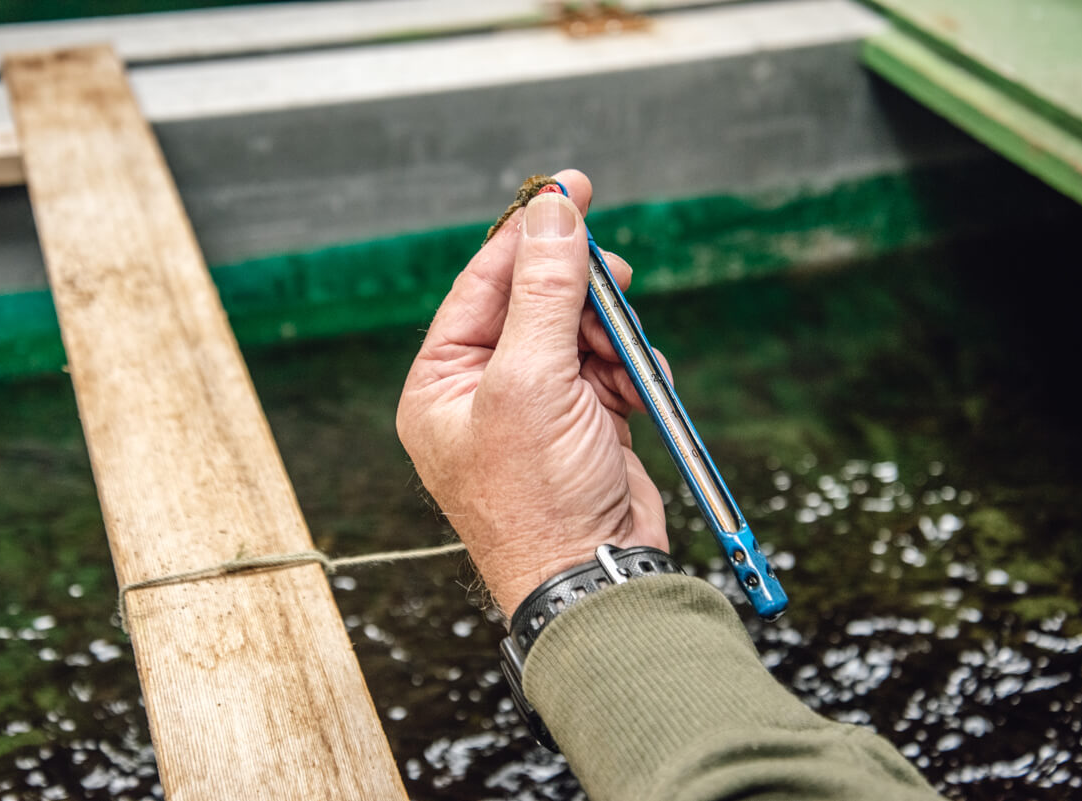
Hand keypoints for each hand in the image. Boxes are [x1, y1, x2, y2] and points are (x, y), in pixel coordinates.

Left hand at [396, 169, 668, 614]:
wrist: (592, 576)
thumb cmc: (539, 498)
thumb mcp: (533, 381)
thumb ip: (545, 292)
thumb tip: (552, 212)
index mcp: (443, 380)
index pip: (483, 282)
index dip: (528, 233)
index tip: (570, 186)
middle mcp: (483, 390)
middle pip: (537, 301)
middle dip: (581, 294)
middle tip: (614, 280)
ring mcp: (536, 407)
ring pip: (582, 332)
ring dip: (612, 340)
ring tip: (624, 367)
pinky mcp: (584, 424)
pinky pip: (611, 370)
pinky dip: (632, 375)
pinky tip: (638, 399)